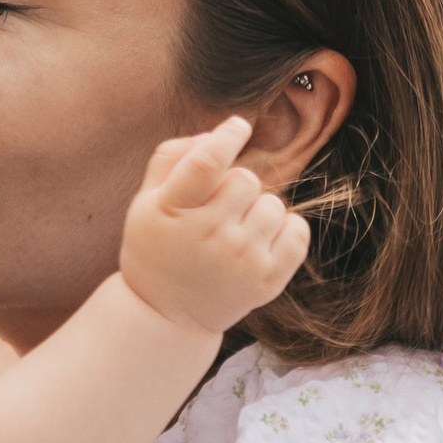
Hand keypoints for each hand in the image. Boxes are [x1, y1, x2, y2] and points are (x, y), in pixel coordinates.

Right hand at [118, 117, 310, 335]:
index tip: (238, 127)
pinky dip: (286, 229)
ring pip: (273, 205)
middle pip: (246, 180)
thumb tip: (217, 134)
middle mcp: (207, 236)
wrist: (165, 316)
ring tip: (235, 230)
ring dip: (258, 210)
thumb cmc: (157, 248)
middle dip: (236, 186)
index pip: (207, 162)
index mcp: (171, 211)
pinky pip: (297, 232)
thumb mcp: (145, 202)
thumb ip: (172, 158)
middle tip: (219, 208)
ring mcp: (240, 261)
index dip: (228, 137)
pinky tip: (261, 239)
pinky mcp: (266, 281)